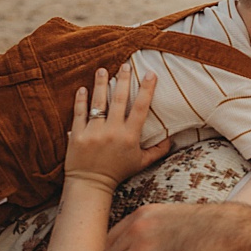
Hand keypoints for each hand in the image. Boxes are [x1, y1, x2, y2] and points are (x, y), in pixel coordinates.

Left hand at [64, 62, 170, 189]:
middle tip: (125, 65)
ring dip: (100, 84)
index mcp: (129, 136)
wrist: (90, 186)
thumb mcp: (141, 163)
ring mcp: (93, 133)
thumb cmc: (117, 173)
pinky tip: (82, 88)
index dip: (147, 89)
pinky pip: (79, 113)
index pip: (141, 108)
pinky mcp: (77, 135)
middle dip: (123, 80)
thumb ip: (157, 151)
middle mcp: (112, 131)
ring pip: (98, 102)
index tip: (150, 73)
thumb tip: (172, 139)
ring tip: (102, 70)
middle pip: (119, 99)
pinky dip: (80, 100)